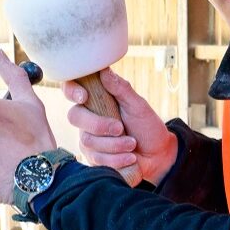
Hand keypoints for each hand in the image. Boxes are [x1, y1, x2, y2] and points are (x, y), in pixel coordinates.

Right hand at [62, 68, 178, 185]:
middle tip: (120, 128)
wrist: (157, 156)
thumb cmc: (147, 127)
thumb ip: (121, 89)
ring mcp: (88, 139)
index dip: (71, 90)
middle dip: (99, 125)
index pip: (72, 89)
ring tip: (132, 144)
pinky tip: (130, 158)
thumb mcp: (138, 106)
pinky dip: (116, 159)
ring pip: (88, 141)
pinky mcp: (93, 158)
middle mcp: (88, 118)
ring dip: (114, 144)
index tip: (84, 96)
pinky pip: (96, 159)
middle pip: (75, 117)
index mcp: (97, 100)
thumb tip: (104, 71)